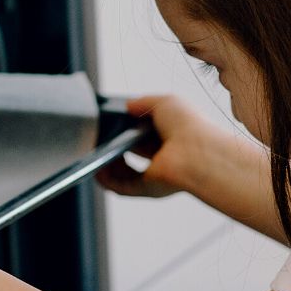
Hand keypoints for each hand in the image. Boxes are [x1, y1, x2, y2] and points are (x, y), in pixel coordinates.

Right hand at [95, 94, 225, 200]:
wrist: (196, 152)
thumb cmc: (188, 125)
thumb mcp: (165, 102)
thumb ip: (143, 102)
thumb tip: (128, 105)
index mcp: (168, 135)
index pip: (142, 134)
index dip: (125, 128)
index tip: (111, 123)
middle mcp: (162, 156)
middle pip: (130, 153)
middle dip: (112, 145)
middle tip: (99, 136)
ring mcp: (154, 174)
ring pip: (122, 173)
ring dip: (106, 164)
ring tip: (94, 151)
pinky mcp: (148, 189)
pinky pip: (121, 187)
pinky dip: (106, 180)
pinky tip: (97, 168)